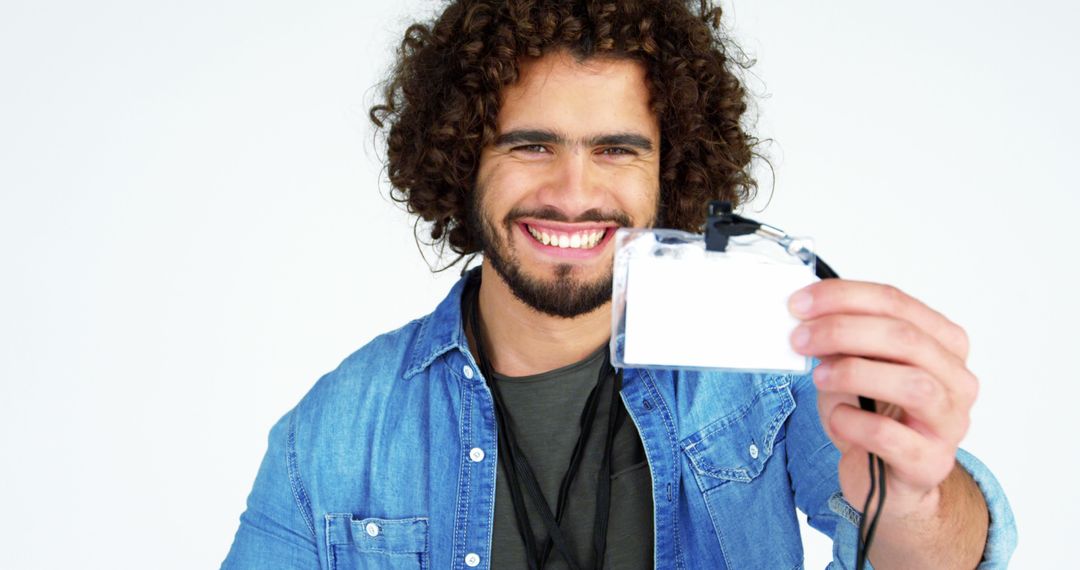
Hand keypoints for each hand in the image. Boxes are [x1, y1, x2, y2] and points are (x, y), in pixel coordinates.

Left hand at [788, 279, 977, 518]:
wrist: (884, 480)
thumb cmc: (872, 415)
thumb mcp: (855, 367)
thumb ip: (842, 340)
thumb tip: (805, 316)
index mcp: (943, 343)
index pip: (896, 303)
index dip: (844, 297)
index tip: (799, 303)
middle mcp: (956, 379)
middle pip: (905, 338)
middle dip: (842, 331)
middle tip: (799, 338)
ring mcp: (950, 423)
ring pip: (914, 384)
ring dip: (854, 373)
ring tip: (818, 377)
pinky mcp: (930, 463)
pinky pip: (892, 436)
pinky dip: (855, 422)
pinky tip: (837, 419)